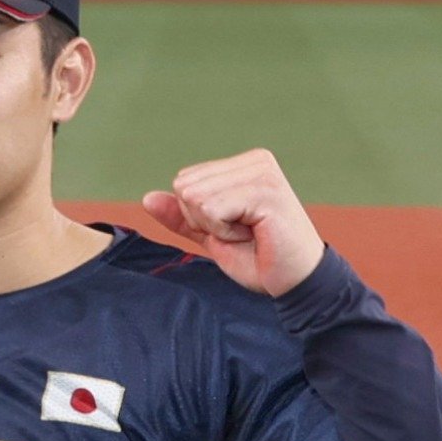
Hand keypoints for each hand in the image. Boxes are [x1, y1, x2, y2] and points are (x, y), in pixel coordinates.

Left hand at [143, 149, 325, 298]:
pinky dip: (224, 232)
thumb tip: (147, 198)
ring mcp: (263, 173)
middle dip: (202, 220)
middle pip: (185, 187)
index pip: (184, 180)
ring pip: (195, 197)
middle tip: (240, 231)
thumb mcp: (210, 234)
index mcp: (243, 164)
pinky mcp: (265, 192)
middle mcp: (255, 161)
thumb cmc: (257, 256)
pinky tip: (254, 234)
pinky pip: (211, 210)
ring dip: (215, 227)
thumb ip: (181, 216)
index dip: (197, 214)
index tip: (234, 225)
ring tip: (248, 232)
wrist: (294, 280)